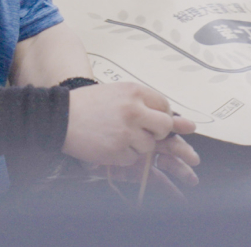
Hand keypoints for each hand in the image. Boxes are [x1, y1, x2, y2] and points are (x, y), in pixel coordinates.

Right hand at [63, 83, 199, 188]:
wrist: (59, 117)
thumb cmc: (91, 104)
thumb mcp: (121, 93)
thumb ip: (151, 104)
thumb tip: (191, 125)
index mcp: (137, 92)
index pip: (166, 107)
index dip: (159, 116)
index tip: (149, 120)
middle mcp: (135, 111)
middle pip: (165, 127)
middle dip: (157, 132)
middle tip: (139, 131)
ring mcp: (126, 132)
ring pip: (149, 146)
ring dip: (137, 145)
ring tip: (116, 135)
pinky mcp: (116, 151)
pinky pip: (132, 159)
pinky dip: (123, 156)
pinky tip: (108, 145)